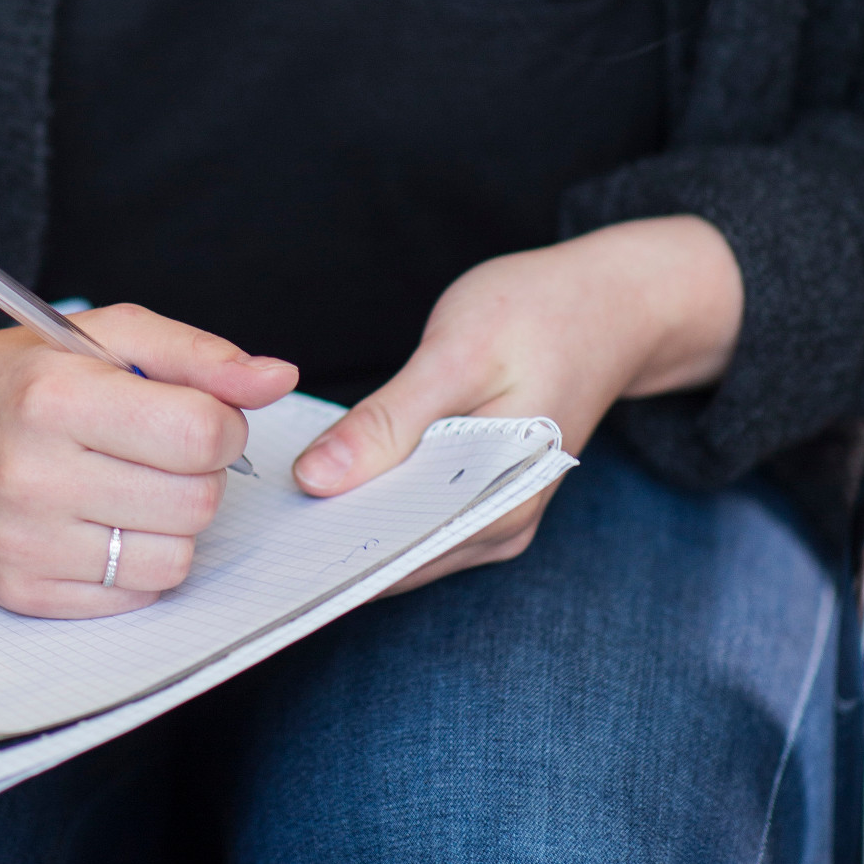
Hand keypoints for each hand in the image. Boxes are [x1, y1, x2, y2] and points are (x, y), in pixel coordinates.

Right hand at [0, 305, 297, 618]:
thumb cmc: (23, 378)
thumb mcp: (104, 335)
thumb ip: (199, 355)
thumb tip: (279, 378)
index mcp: (55, 395)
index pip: (200, 432)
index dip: (221, 424)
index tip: (194, 415)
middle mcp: (33, 473)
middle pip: (197, 500)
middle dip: (198, 473)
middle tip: (155, 450)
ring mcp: (24, 542)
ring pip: (175, 558)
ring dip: (172, 524)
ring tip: (128, 487)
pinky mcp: (23, 592)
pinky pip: (136, 597)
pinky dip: (137, 562)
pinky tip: (98, 522)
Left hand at [288, 218, 742, 589]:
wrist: (614, 304)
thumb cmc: (539, 315)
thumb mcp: (457, 354)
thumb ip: (389, 422)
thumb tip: (316, 481)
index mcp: (498, 506)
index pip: (393, 559)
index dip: (322, 555)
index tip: (258, 543)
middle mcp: (499, 529)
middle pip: (392, 555)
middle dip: (325, 539)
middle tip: (250, 517)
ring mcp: (492, 517)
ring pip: (400, 536)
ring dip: (345, 518)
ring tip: (274, 498)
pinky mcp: (480, 494)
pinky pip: (415, 511)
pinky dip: (373, 495)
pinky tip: (325, 475)